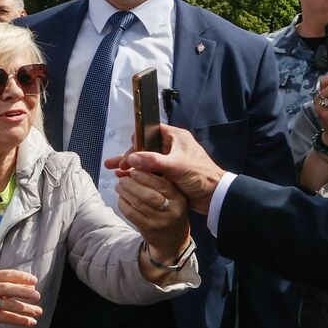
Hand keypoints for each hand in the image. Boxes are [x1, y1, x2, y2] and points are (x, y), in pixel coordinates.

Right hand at [0, 269, 42, 327]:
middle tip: (37, 296)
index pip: (7, 275)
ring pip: (8, 305)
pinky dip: (20, 320)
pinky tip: (31, 321)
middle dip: (23, 292)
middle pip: (7, 289)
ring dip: (25, 308)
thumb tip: (32, 288)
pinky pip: (6, 318)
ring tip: (38, 311)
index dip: (21, 277)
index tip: (34, 281)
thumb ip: (12, 285)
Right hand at [107, 124, 225, 214]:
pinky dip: (137, 174)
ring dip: (130, 165)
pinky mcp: (167, 173)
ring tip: (112, 170)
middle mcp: (170, 146)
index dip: (137, 140)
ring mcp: (168, 160)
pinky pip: (148, 171)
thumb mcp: (177, 166)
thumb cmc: (200, 175)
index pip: (150, 131)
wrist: (215, 196)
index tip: (128, 154)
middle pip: (144, 146)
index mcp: (175, 137)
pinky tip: (124, 178)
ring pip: (144, 159)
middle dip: (129, 155)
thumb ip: (153, 161)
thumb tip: (131, 158)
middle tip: (117, 165)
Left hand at [115, 169, 190, 261]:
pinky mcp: (148, 229)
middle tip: (122, 179)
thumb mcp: (173, 197)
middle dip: (132, 184)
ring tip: (119, 186)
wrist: (172, 241)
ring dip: (125, 192)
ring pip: (138, 204)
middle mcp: (171, 210)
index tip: (133, 170)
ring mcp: (159, 221)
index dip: (145, 176)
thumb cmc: (170, 212)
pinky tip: (121, 198)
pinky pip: (131, 214)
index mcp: (179, 199)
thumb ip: (159, 183)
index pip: (161, 185)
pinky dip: (123, 204)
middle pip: (149, 195)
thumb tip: (136, 167)